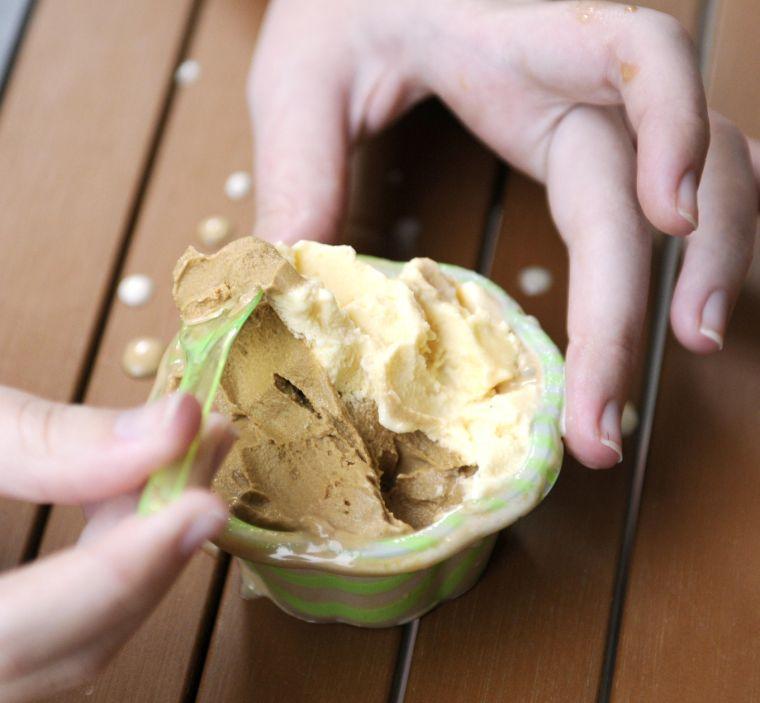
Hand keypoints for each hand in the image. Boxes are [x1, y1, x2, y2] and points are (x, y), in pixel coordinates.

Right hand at [0, 388, 234, 701]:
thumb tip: (175, 425)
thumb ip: (46, 439)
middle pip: (64, 647)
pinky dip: (107, 561)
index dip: (118, 571)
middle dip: (152, 551)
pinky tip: (134, 495)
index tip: (198, 501)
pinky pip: (59, 623)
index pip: (12, 636)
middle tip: (206, 453)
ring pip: (71, 641)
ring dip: (143, 552)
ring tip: (186, 458)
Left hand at [248, 0, 758, 467]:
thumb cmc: (349, 2)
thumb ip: (299, 164)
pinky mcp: (593, 137)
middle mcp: (580, 78)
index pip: (633, 61)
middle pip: (652, 181)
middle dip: (634, 306)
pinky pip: (683, 179)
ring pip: (716, 172)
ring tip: (693, 352)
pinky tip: (682, 302)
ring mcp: (597, 108)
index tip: (669, 223)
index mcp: (519, 42)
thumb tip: (287, 284)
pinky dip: (701, 238)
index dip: (673, 130)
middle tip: (602, 424)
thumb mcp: (307, 71)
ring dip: (716, 263)